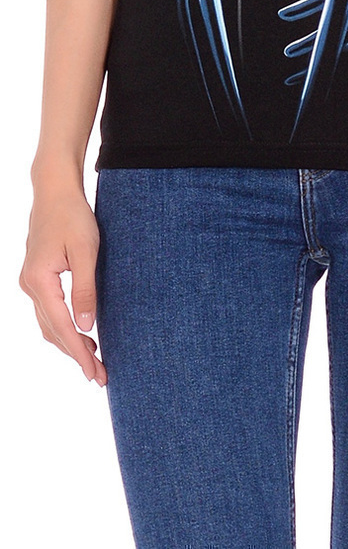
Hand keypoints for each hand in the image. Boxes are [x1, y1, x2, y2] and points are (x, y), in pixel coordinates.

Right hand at [19, 183, 107, 386]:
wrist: (54, 190)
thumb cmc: (73, 215)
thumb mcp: (85, 251)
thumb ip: (85, 288)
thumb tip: (87, 326)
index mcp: (40, 281)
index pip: (62, 327)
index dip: (79, 353)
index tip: (96, 373)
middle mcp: (30, 285)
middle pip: (52, 331)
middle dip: (76, 354)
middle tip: (100, 374)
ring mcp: (30, 281)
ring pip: (49, 323)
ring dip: (69, 342)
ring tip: (95, 358)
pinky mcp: (36, 276)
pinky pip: (48, 311)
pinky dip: (63, 326)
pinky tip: (81, 331)